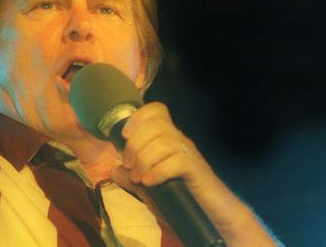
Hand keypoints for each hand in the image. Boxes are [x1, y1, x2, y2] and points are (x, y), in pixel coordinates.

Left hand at [111, 102, 278, 244]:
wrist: (211, 215)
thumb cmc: (180, 198)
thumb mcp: (149, 188)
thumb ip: (131, 178)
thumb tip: (114, 169)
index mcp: (168, 139)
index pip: (156, 111)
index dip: (138, 117)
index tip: (124, 136)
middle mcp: (179, 140)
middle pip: (156, 124)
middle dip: (135, 144)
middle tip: (130, 166)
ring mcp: (188, 153)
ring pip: (164, 142)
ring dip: (144, 160)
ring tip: (138, 178)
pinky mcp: (196, 169)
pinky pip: (175, 161)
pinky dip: (158, 171)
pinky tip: (150, 183)